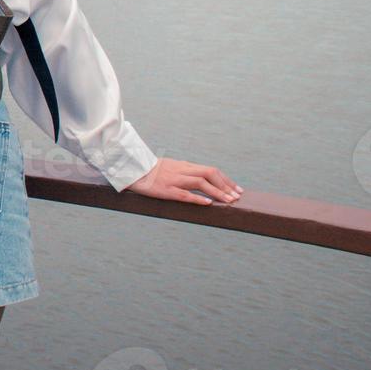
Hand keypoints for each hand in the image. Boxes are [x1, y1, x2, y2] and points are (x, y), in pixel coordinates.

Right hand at [126, 158, 242, 205]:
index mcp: (184, 166)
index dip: (226, 179)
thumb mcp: (171, 167)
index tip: (236, 189)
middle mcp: (182, 171)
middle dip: (226, 185)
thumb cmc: (151, 171)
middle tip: (238, 197)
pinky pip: (185, 194)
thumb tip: (200, 180)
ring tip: (229, 201)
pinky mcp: (166, 190)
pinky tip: (208, 203)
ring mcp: (174, 180)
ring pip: (201, 183)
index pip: (211, 170)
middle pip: (210, 174)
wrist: (132, 169)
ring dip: (217, 192)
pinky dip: (198, 198)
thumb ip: (185, 172)